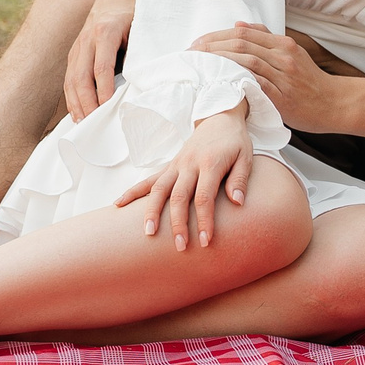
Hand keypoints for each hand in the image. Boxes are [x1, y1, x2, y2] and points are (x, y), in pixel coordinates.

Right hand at [63, 0, 136, 120]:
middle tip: (95, 123)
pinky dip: (72, 97)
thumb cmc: (135, 15)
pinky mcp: (74, 52)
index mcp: (106, 31)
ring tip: (84, 124)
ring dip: (76, 103)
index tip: (108, 108)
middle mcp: (87, 38)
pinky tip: (77, 113)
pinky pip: (69, 78)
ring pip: (71, 79)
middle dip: (87, 102)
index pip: (102, 67)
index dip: (103, 90)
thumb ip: (139, 52)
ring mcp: (78, 45)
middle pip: (81, 76)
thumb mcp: (141, 29)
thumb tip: (142, 84)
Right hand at [114, 106, 252, 249]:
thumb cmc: (235, 142)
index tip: (205, 241)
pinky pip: (148, 180)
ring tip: (147, 233)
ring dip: (151, 211)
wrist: (219, 118)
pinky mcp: (169, 166)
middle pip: (179, 197)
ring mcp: (176, 165)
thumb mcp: (246, 157)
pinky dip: (133, 192)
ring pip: (159, 189)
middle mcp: (189, 165)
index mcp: (209, 163)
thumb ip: (240, 179)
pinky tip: (118, 204)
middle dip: (177, 223)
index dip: (204, 220)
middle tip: (180, 247)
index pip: (204, 197)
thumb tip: (238, 202)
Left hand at [192, 22, 350, 132]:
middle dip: (212, 46)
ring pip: (246, 60)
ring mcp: (283, 74)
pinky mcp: (283, 95)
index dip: (217, 36)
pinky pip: (256, 83)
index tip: (198, 43)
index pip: (243, 32)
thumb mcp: (292, 53)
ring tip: (200, 65)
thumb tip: (238, 24)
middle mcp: (283, 55)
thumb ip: (266, 38)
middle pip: (241, 43)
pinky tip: (220, 82)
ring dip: (219, 61)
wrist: (334, 103)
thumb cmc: (309, 81)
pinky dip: (237, 80)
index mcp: (283, 43)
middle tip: (192, 52)